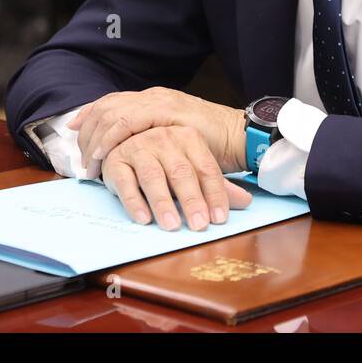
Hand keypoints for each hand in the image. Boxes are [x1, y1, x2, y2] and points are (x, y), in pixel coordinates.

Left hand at [69, 87, 246, 178]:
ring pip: (113, 113)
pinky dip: (112, 137)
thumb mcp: (173, 137)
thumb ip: (151, 138)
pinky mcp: (167, 112)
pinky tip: (104, 153)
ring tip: (90, 163)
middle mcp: (152, 96)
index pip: (111, 102)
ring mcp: (159, 101)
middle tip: (81, 160)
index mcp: (152, 99)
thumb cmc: (210, 143)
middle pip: (106, 107)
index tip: (73, 130)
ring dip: (96, 139)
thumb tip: (127, 151)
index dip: (89, 115)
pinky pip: (128, 121)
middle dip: (88, 133)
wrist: (239, 135)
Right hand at [101, 126, 252, 230]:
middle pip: (181, 172)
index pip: (206, 168)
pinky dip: (134, 201)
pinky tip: (144, 218)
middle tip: (199, 225)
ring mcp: (139, 147)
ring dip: (163, 202)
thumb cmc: (165, 160)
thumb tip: (245, 201)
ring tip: (172, 226)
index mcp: (188, 137)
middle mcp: (164, 138)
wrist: (126, 141)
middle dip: (191, 200)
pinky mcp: (116, 160)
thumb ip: (217, 185)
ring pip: (153, 176)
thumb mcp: (193, 168)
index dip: (215, 194)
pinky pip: (125, 182)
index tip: (220, 218)